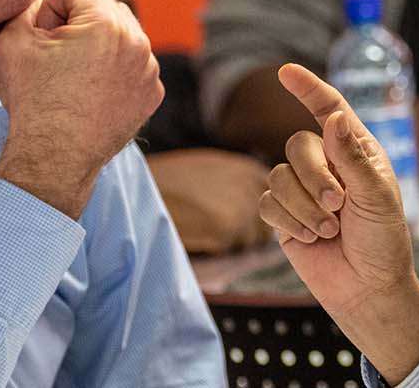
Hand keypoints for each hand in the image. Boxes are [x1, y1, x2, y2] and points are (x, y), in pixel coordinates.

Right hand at [0, 0, 162, 217]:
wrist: (54, 158)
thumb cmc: (33, 101)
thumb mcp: (12, 41)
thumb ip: (28, 6)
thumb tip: (47, 3)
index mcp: (106, 22)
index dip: (53, 6)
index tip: (44, 35)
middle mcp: (137, 40)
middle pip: (105, 5)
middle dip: (80, 21)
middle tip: (58, 54)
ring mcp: (149, 68)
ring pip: (122, 34)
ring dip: (99, 43)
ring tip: (74, 73)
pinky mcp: (153, 92)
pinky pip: (133, 64)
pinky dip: (115, 70)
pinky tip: (91, 90)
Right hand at [145, 148, 270, 254]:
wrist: (143, 184)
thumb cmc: (174, 178)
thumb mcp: (215, 169)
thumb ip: (241, 184)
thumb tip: (265, 206)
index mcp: (250, 169)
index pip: (275, 202)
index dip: (255, 215)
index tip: (235, 219)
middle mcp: (252, 186)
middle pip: (265, 224)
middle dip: (247, 232)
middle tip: (216, 227)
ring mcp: (242, 207)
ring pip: (250, 241)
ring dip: (231, 242)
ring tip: (203, 226)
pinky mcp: (227, 228)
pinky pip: (231, 249)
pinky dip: (216, 248)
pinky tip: (197, 232)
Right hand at [258, 64, 418, 382]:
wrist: (367, 289)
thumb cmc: (383, 242)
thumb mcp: (377, 197)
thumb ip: (353, 157)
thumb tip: (334, 116)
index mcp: (356, 151)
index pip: (329, 109)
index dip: (308, 88)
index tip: (286, 71)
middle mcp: (327, 165)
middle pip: (298, 145)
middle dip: (315, 178)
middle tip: (337, 207)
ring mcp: (302, 190)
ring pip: (278, 175)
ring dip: (303, 206)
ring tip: (329, 230)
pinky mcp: (283, 216)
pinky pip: (267, 202)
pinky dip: (288, 221)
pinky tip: (309, 238)